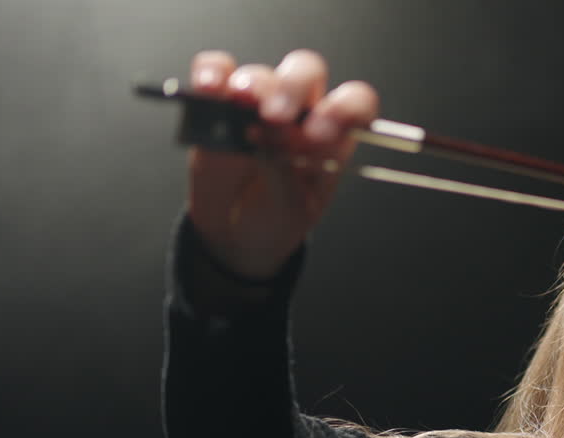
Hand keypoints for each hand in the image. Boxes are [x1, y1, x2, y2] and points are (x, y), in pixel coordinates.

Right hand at [186, 49, 378, 279]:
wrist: (234, 237)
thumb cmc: (275, 221)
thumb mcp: (290, 210)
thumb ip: (284, 175)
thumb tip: (269, 140)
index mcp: (332, 138)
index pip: (355, 103)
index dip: (343, 109)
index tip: (318, 134)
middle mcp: (299, 113)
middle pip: (307, 73)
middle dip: (293, 88)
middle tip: (275, 116)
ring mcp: (259, 105)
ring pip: (262, 74)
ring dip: (253, 84)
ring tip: (241, 104)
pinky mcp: (220, 105)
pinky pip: (218, 73)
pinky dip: (211, 73)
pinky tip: (208, 87)